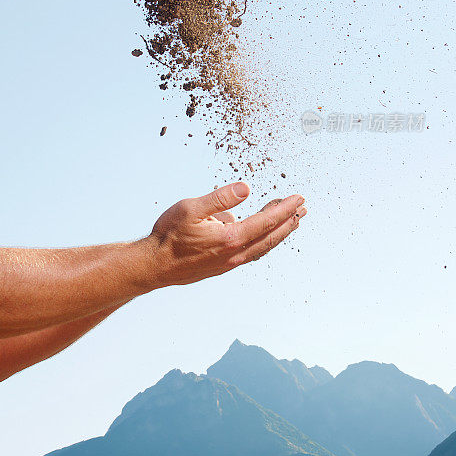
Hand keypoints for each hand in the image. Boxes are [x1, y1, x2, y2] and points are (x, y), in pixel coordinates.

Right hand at [144, 182, 305, 288]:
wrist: (153, 266)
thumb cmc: (169, 235)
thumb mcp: (192, 208)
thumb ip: (220, 198)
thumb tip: (246, 188)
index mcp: (231, 238)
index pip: (266, 221)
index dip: (285, 209)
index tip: (299, 198)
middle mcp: (234, 254)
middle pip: (270, 237)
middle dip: (288, 222)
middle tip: (303, 209)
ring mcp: (229, 263)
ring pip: (262, 247)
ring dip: (278, 234)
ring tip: (289, 222)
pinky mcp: (221, 267)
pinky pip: (250, 253)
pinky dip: (263, 242)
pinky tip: (260, 238)